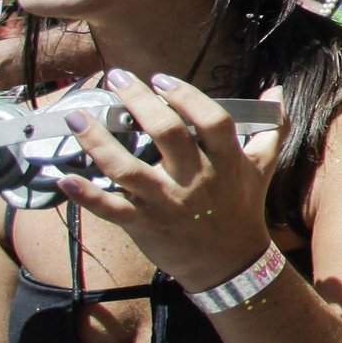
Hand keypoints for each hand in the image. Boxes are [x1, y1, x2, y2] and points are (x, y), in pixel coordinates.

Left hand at [59, 68, 282, 295]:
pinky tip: (65, 178)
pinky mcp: (144, 225)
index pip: (212, 121)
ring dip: (98, 142)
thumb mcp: (262, 167)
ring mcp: (167, 203)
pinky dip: (86, 195)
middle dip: (138, 102)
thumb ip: (272, 127)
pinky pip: (111, 209)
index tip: (161, 80)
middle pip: (167, 134)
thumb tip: (276, 90)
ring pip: (128, 169)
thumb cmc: (242, 210)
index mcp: (226, 162)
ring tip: (77, 117)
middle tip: (116, 78)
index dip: (187, 97)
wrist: (230, 265)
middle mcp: (196, 180)